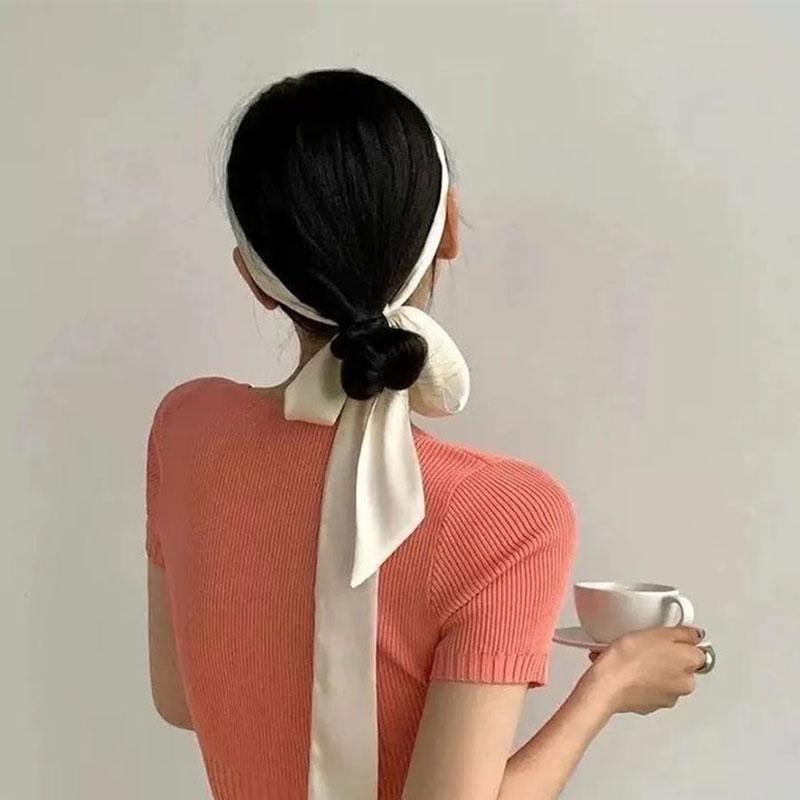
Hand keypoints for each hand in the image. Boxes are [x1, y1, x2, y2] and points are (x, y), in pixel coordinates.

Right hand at [581, 626, 706, 715]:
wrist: (608, 684)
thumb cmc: (629, 658)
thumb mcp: (658, 632)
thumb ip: (684, 633)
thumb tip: (696, 635)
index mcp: (691, 664)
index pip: (698, 651)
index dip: (682, 642)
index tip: (668, 637)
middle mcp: (685, 684)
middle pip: (682, 666)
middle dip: (668, 657)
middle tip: (648, 646)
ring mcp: (668, 698)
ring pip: (665, 678)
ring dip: (653, 669)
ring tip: (632, 658)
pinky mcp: (650, 706)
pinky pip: (650, 689)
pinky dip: (642, 681)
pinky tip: (627, 671)